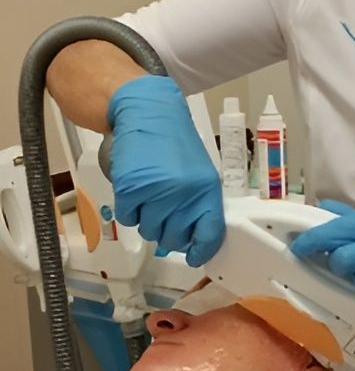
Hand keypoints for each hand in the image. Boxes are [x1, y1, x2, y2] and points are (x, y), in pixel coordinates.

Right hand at [107, 76, 224, 266]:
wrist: (147, 114)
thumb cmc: (173, 143)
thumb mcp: (199, 171)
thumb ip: (199, 203)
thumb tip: (195, 236)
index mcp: (206, 189)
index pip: (209, 234)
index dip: (201, 251)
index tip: (194, 256)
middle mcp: (183, 194)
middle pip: (174, 238)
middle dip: (168, 232)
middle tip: (164, 214)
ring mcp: (156, 193)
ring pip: (149, 231)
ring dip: (147, 219)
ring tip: (150, 196)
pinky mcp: (130, 190)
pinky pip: (128, 218)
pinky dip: (129, 209)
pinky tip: (136, 190)